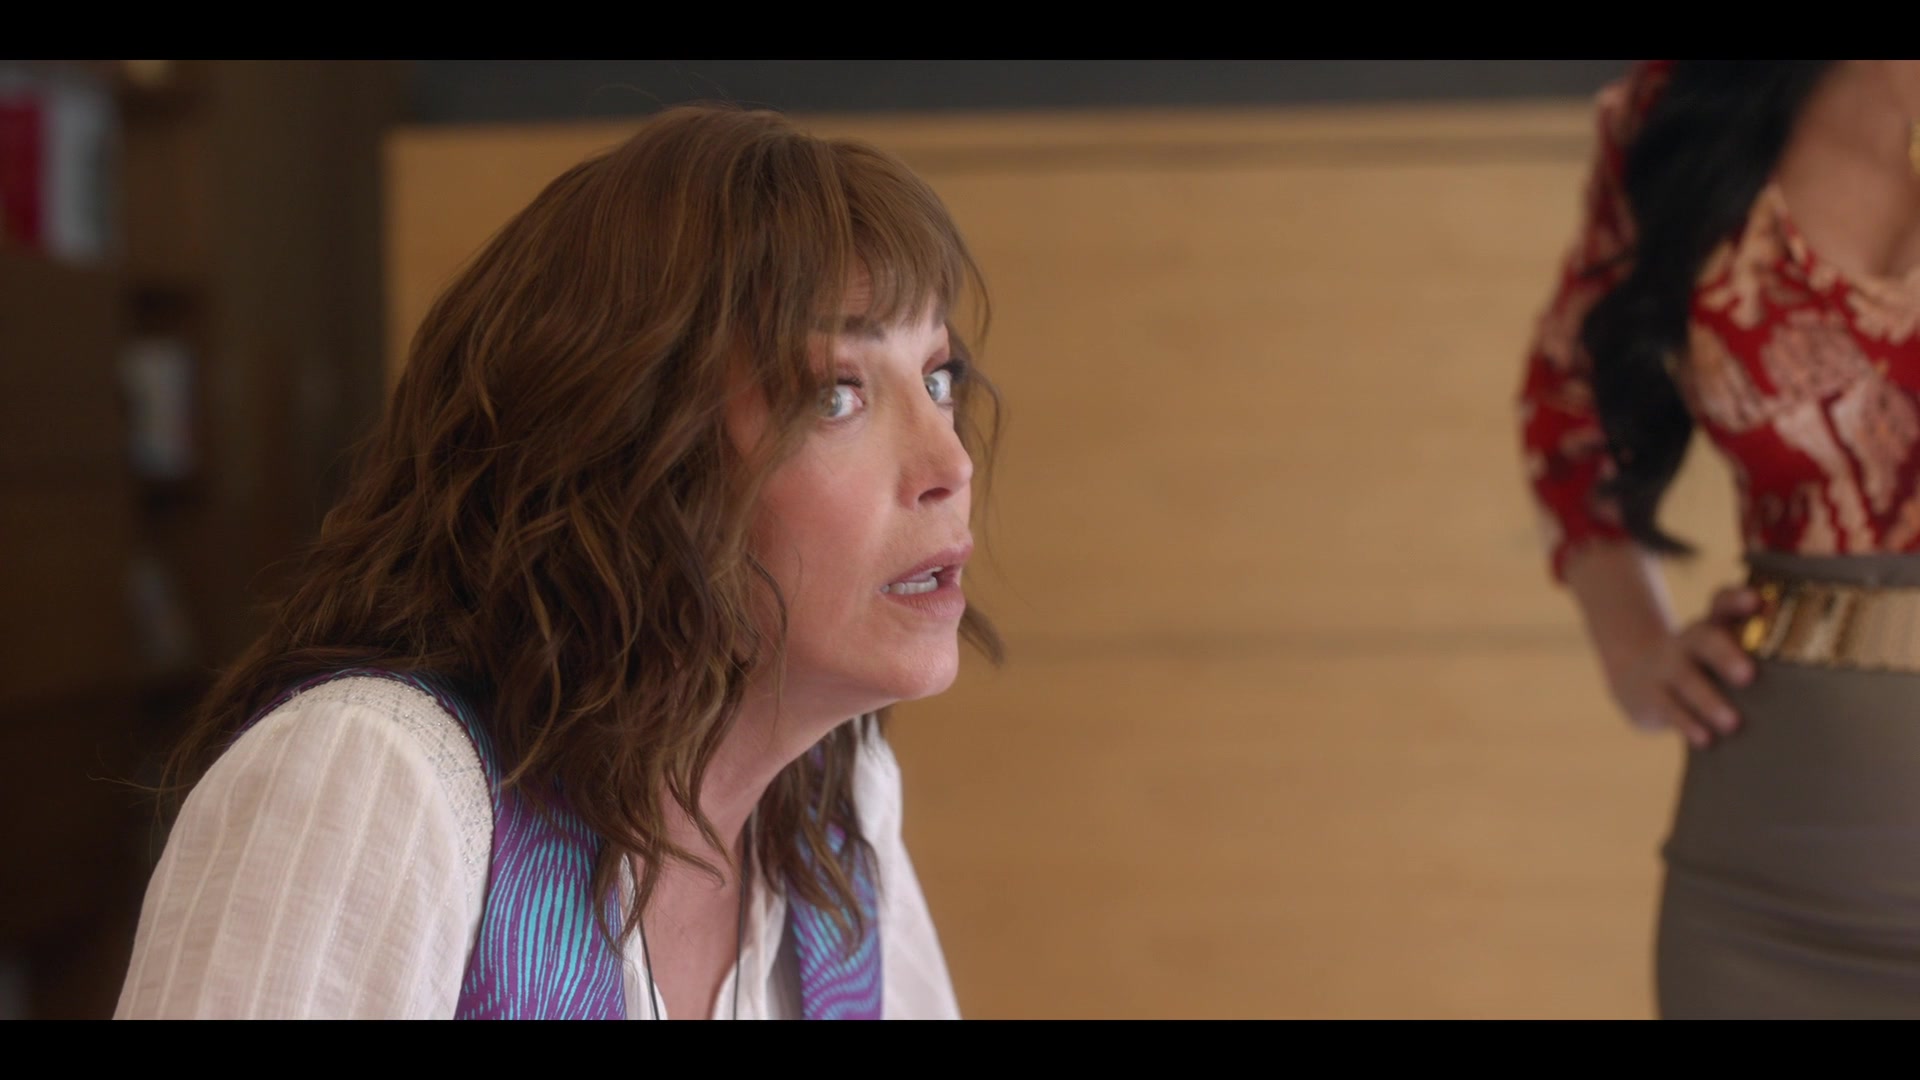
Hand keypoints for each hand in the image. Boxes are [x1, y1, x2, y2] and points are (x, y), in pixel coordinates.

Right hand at [1607, 585, 1759, 749]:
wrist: (1636, 676)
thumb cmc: (1703, 668)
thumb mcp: (1722, 653)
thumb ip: (1758, 655)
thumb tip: (1810, 684)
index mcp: (1712, 627)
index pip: (1723, 604)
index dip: (1738, 601)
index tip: (1757, 602)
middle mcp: (1688, 642)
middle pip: (1704, 640)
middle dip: (1725, 655)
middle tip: (1748, 676)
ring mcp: (1665, 667)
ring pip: (1685, 679)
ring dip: (1708, 700)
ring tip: (1732, 723)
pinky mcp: (1650, 695)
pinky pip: (1668, 708)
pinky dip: (1687, 723)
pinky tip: (1705, 739)